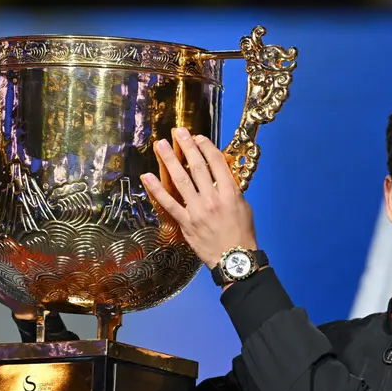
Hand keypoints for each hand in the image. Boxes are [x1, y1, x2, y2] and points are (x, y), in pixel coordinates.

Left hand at [141, 128, 257, 269]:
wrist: (234, 258)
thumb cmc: (242, 233)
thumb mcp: (244, 206)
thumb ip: (231, 189)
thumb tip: (219, 175)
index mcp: (230, 192)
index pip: (216, 163)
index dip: (206, 147)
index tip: (198, 137)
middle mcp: (212, 198)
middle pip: (197, 166)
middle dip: (187, 147)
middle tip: (178, 132)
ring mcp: (197, 210)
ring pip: (181, 180)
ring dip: (170, 160)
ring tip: (161, 145)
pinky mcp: (185, 222)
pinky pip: (168, 203)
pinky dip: (156, 189)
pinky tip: (147, 177)